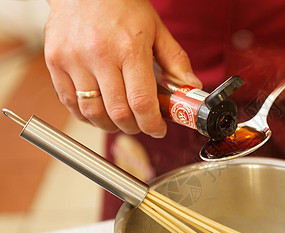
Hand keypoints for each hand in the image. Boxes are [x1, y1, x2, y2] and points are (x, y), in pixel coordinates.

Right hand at [44, 0, 201, 136]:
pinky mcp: (55, 62)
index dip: (152, 125)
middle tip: (141, 124)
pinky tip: (99, 111)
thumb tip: (190, 87)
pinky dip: (86, 115)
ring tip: (120, 120)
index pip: (141, 102)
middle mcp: (100, 55)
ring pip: (92, 113)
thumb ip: (175, 61)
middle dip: (134, 127)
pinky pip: (69, 103)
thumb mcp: (156, 29)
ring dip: (110, 125)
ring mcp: (73, 59)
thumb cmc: (122, 5)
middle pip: (118, 113)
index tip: (158, 130)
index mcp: (130, 48)